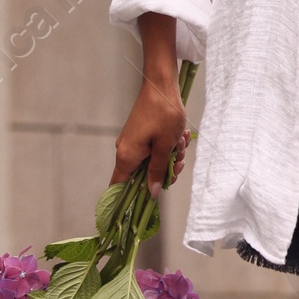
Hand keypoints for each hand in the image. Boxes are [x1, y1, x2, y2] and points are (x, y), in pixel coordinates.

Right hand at [113, 12, 187, 189]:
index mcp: (127, 157)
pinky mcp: (141, 136)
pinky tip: (178, 137)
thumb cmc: (164, 114)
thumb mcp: (165, 147)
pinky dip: (168, 147)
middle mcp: (126, 151)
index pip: (118, 187)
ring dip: (170, 157)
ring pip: (153, 163)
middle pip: (143, 177)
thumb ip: (157, 172)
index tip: (135, 212)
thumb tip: (152, 194)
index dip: (125, 202)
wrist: (162, 86)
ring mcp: (133, 143)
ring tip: (180, 143)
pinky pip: (155, 150)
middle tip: (177, 161)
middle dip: (164, 172)